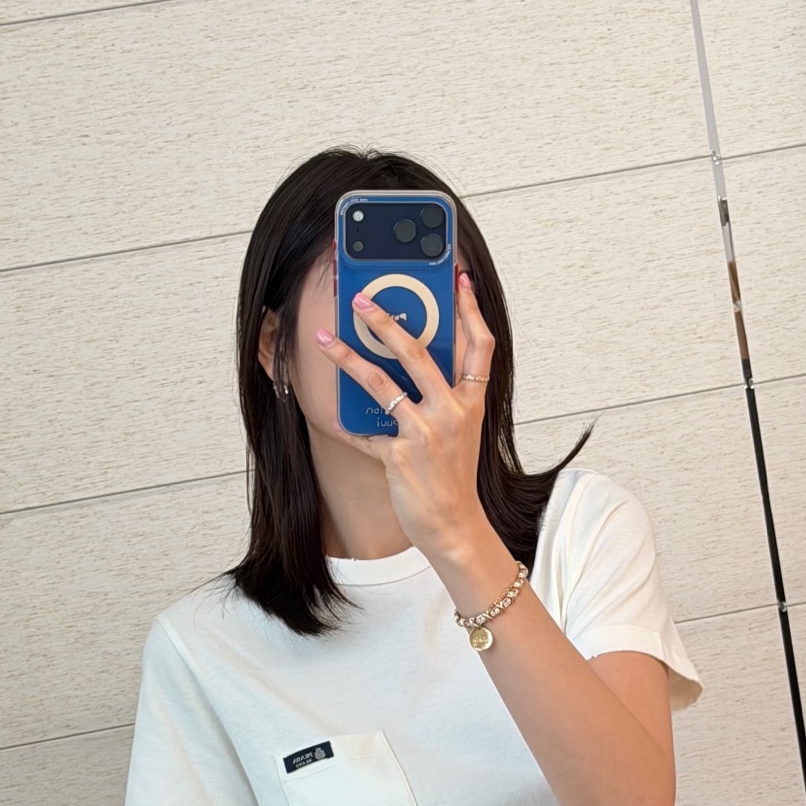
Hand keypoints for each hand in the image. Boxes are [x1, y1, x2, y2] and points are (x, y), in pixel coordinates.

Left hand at [314, 268, 495, 559]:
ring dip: (348, 358)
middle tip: (363, 300)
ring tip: (325, 339)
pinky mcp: (399, 456)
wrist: (455, 525)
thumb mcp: (464, 431)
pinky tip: (330, 415)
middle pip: (418, 353)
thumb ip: (447, 397)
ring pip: (381, 384)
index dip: (471, 310)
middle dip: (386, 321)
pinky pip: (364, 433)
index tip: (459, 280)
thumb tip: (414, 359)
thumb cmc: (454, 477)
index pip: (480, 346)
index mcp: (472, 403)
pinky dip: (345, 425)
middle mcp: (452, 413)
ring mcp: (425, 434)